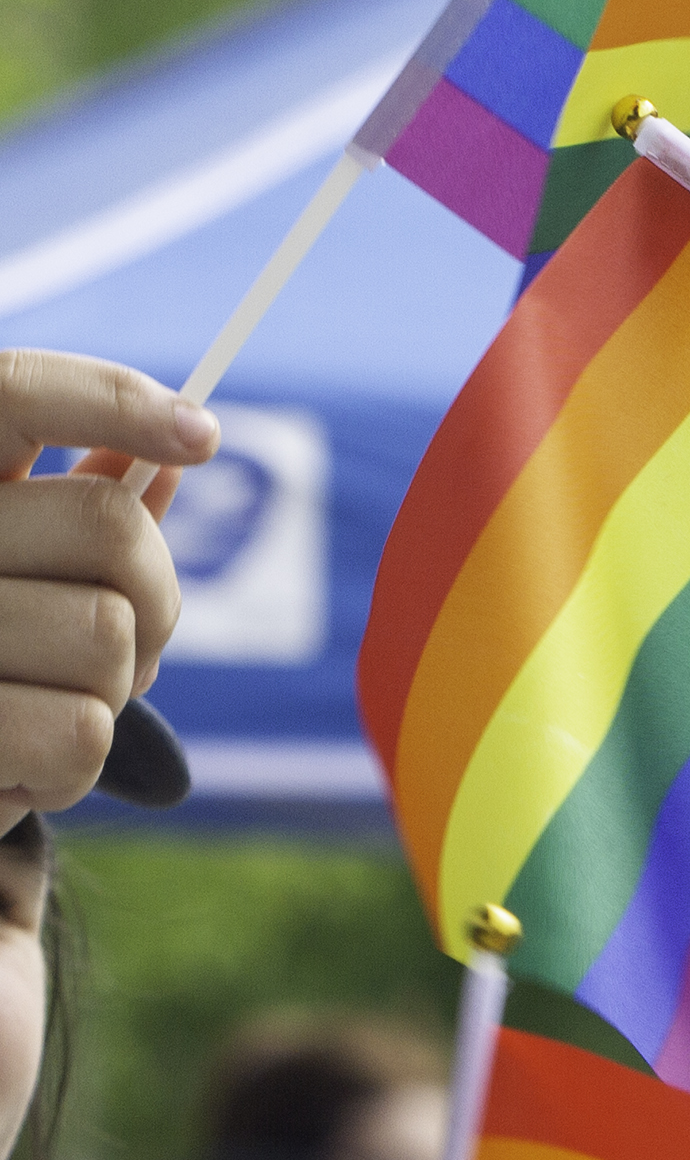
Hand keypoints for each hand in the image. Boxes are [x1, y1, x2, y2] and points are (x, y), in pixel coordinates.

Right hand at [0, 351, 217, 831]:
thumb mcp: (22, 575)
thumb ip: (78, 507)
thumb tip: (171, 451)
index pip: (13, 390)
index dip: (110, 398)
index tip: (202, 436)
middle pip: (112, 526)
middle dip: (155, 596)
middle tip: (121, 646)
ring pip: (109, 636)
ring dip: (110, 692)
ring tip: (44, 708)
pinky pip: (83, 733)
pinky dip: (75, 768)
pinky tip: (21, 768)